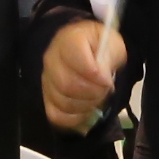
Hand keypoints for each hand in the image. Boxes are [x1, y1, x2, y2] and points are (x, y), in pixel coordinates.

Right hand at [39, 19, 124, 133]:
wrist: (91, 52)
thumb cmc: (101, 47)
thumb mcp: (112, 44)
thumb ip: (108, 57)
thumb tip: (101, 76)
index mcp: (69, 39)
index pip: (76, 58)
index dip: (94, 73)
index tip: (108, 80)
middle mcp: (52, 59)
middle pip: (67, 84)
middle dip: (92, 92)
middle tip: (106, 90)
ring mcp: (47, 80)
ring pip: (62, 102)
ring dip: (86, 105)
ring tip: (98, 98)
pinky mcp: (48, 98)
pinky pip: (56, 115)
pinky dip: (75, 118)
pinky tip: (87, 110)